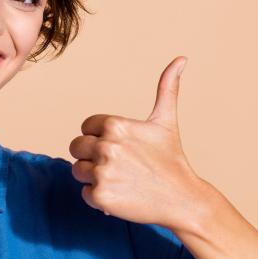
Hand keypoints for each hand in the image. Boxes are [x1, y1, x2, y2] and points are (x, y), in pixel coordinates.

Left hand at [68, 55, 206, 229]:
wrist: (181, 199)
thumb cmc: (171, 159)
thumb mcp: (165, 121)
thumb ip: (166, 88)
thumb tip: (181, 59)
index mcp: (115, 125)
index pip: (86, 127)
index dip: (100, 137)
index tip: (121, 147)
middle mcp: (106, 147)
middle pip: (76, 148)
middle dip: (92, 156)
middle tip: (119, 165)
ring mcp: (102, 172)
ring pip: (78, 171)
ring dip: (94, 177)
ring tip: (121, 179)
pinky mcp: (100, 196)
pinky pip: (84, 193)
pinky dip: (99, 196)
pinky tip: (121, 194)